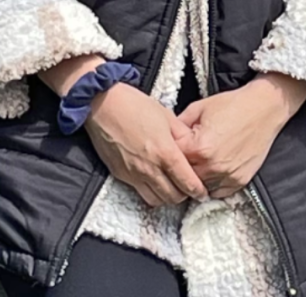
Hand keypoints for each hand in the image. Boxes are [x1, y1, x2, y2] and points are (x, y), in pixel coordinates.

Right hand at [83, 83, 208, 207]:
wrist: (103, 104)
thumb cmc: (134, 105)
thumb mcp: (166, 116)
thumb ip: (182, 135)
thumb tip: (193, 147)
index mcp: (165, 152)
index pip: (187, 182)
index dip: (198, 191)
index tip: (202, 192)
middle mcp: (150, 168)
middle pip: (173, 197)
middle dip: (184, 195)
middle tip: (187, 188)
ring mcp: (133, 174)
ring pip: (156, 200)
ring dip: (167, 196)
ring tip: (171, 186)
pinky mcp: (121, 175)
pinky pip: (139, 192)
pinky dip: (150, 192)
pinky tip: (154, 181)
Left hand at [174, 74, 305, 198]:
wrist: (264, 108)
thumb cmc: (232, 105)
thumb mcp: (198, 108)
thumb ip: (179, 125)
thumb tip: (167, 136)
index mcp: (199, 148)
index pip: (173, 160)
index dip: (170, 152)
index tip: (172, 147)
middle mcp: (212, 166)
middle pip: (185, 177)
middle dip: (182, 167)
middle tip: (184, 157)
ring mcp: (227, 176)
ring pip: (200, 188)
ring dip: (197, 178)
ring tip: (198, 163)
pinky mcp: (240, 181)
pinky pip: (218, 192)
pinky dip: (212, 184)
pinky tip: (212, 170)